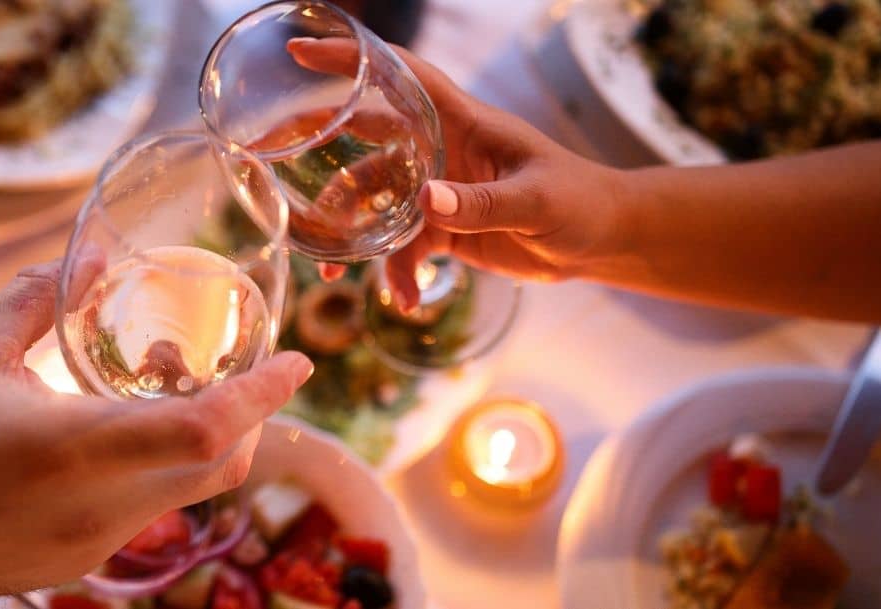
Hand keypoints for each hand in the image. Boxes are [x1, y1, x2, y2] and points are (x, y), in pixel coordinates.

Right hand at [0, 261, 313, 608]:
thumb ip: (38, 296)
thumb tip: (92, 254)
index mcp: (74, 447)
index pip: (208, 428)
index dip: (265, 396)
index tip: (300, 363)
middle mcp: (98, 506)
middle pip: (219, 466)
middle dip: (247, 417)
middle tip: (231, 370)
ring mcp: (92, 546)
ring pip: (186, 493)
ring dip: (198, 441)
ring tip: (154, 390)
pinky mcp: (78, 564)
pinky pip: (146, 513)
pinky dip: (157, 471)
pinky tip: (113, 438)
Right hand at [287, 38, 630, 307]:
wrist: (603, 242)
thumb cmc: (581, 201)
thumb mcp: (536, 201)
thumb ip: (481, 203)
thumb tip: (427, 203)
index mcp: (463, 121)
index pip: (402, 77)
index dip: (354, 61)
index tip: (304, 51)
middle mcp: (442, 149)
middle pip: (368, 139)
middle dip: (323, 152)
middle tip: (276, 162)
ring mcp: (439, 190)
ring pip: (377, 205)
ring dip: (356, 238)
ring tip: (335, 278)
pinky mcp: (444, 229)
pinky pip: (403, 248)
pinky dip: (398, 273)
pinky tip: (404, 300)